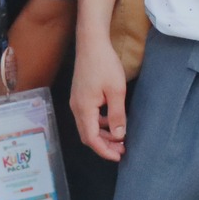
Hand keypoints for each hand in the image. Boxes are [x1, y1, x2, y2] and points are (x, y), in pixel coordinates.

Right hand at [70, 34, 128, 161]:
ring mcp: (76, 101)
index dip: (105, 151)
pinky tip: (112, 122)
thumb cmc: (104, 64)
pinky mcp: (80, 96)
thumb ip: (117, 115)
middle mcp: (76, 107)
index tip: (119, 156)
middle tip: (122, 150)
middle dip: (104, 146)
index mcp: (84, 109)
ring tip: (119, 138)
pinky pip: (88, 117)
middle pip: (87, 135)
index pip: (91, 139)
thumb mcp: (116, 91)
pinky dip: (99, 124)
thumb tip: (119, 136)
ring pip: (88, 126)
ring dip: (102, 135)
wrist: (91, 43)